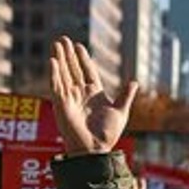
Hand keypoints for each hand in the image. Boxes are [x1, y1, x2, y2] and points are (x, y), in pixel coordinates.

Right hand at [49, 37, 137, 156]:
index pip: (86, 71)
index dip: (82, 59)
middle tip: (63, 39)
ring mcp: (70, 98)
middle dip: (68, 55)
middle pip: (72, 69)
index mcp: (94, 93)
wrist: (96, 150)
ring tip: (56, 44)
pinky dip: (54, 74)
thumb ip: (126, 96)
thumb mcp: (121, 111)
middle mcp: (80, 94)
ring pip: (63, 74)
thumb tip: (135, 82)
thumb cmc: (107, 134)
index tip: (78, 46)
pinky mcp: (61, 105)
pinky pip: (56, 86)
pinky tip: (53, 61)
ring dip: (59, 59)